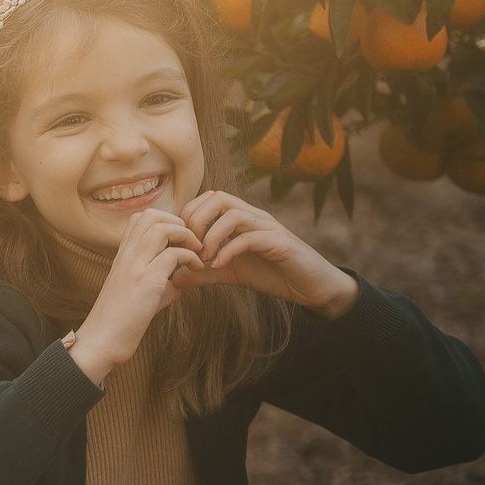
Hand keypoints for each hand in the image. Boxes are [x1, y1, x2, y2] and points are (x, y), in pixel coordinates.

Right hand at [70, 208, 206, 385]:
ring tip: (196, 252)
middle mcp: (126, 256)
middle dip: (178, 222)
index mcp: (123, 256)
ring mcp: (135, 266)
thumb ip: (160, 285)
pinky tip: (196, 269)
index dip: (165, 221)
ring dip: (186, 235)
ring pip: (161, 228)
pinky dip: (190, 257)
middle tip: (191, 242)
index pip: (140, 219)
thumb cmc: (119, 322)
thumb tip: (178, 284)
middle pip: (151, 216)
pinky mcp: (146, 282)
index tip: (179, 240)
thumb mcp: (141, 296)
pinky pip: (173, 254)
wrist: (101, 341)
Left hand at [176, 192, 358, 316]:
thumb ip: (204, 273)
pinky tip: (221, 266)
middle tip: (192, 248)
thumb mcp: (231, 273)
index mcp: (242, 218)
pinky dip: (230, 251)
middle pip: (218, 197)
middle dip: (197, 221)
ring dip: (212, 236)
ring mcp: (268, 228)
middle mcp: (254, 216)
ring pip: (234, 214)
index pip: (209, 198)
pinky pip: (251, 238)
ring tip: (206, 258)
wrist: (310, 287)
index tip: (184, 242)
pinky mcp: (280, 244)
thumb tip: (175, 277)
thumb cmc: (272, 274)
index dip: (190, 216)